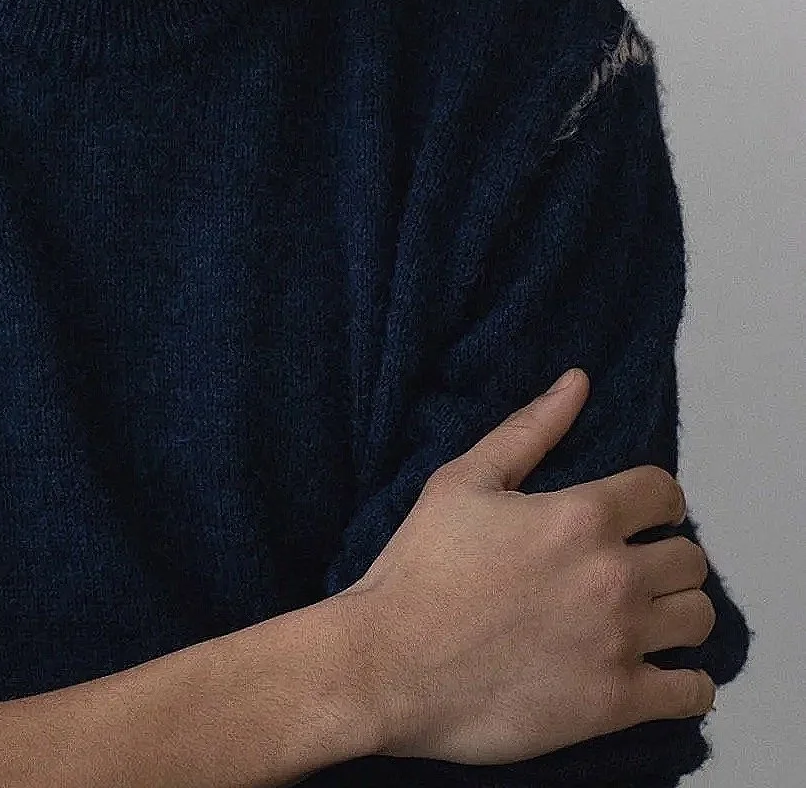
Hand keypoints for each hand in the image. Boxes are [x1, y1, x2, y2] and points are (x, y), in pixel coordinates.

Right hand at [335, 368, 716, 765]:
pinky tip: (657, 675)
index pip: (664, 494)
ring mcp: (618, 642)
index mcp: (580, 515)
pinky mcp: (614, 704)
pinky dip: (685, 684)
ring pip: (698, 619)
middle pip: (690, 558)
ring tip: (649, 620)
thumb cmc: (419, 570)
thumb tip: (576, 383)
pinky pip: (691, 693)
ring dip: (679, 615)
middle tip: (636, 570)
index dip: (657, 502)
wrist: (390, 664)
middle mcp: (611, 575)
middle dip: (667, 557)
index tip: (641, 517)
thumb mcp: (463, 481)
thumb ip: (529, 430)